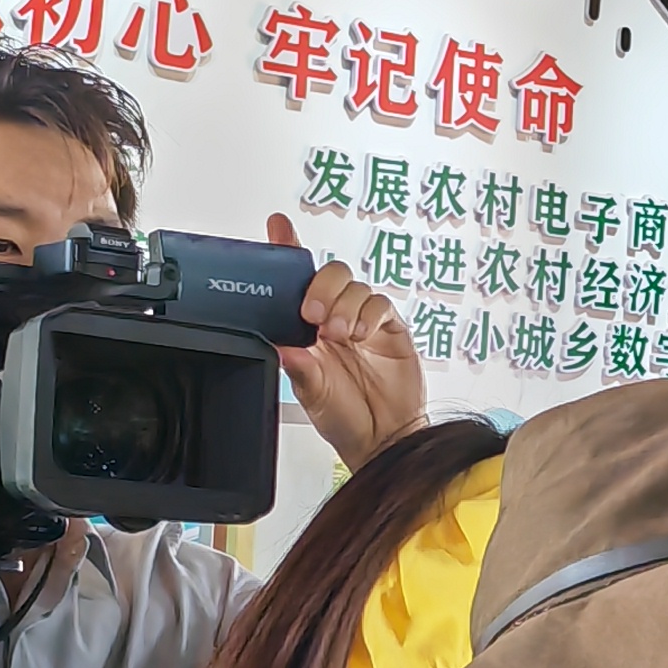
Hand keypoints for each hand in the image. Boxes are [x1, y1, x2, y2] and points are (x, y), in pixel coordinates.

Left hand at [272, 216, 423, 470]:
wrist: (382, 440)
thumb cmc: (344, 417)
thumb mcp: (311, 394)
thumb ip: (300, 368)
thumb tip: (284, 347)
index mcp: (308, 328)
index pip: (296, 281)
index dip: (288, 250)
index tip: (277, 227)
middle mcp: (336, 317)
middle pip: (330, 273)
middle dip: (320, 285)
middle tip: (311, 314)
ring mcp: (364, 321)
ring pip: (355, 285)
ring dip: (344, 304)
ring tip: (339, 335)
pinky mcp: (390, 329)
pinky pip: (380, 304)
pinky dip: (368, 314)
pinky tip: (360, 334)